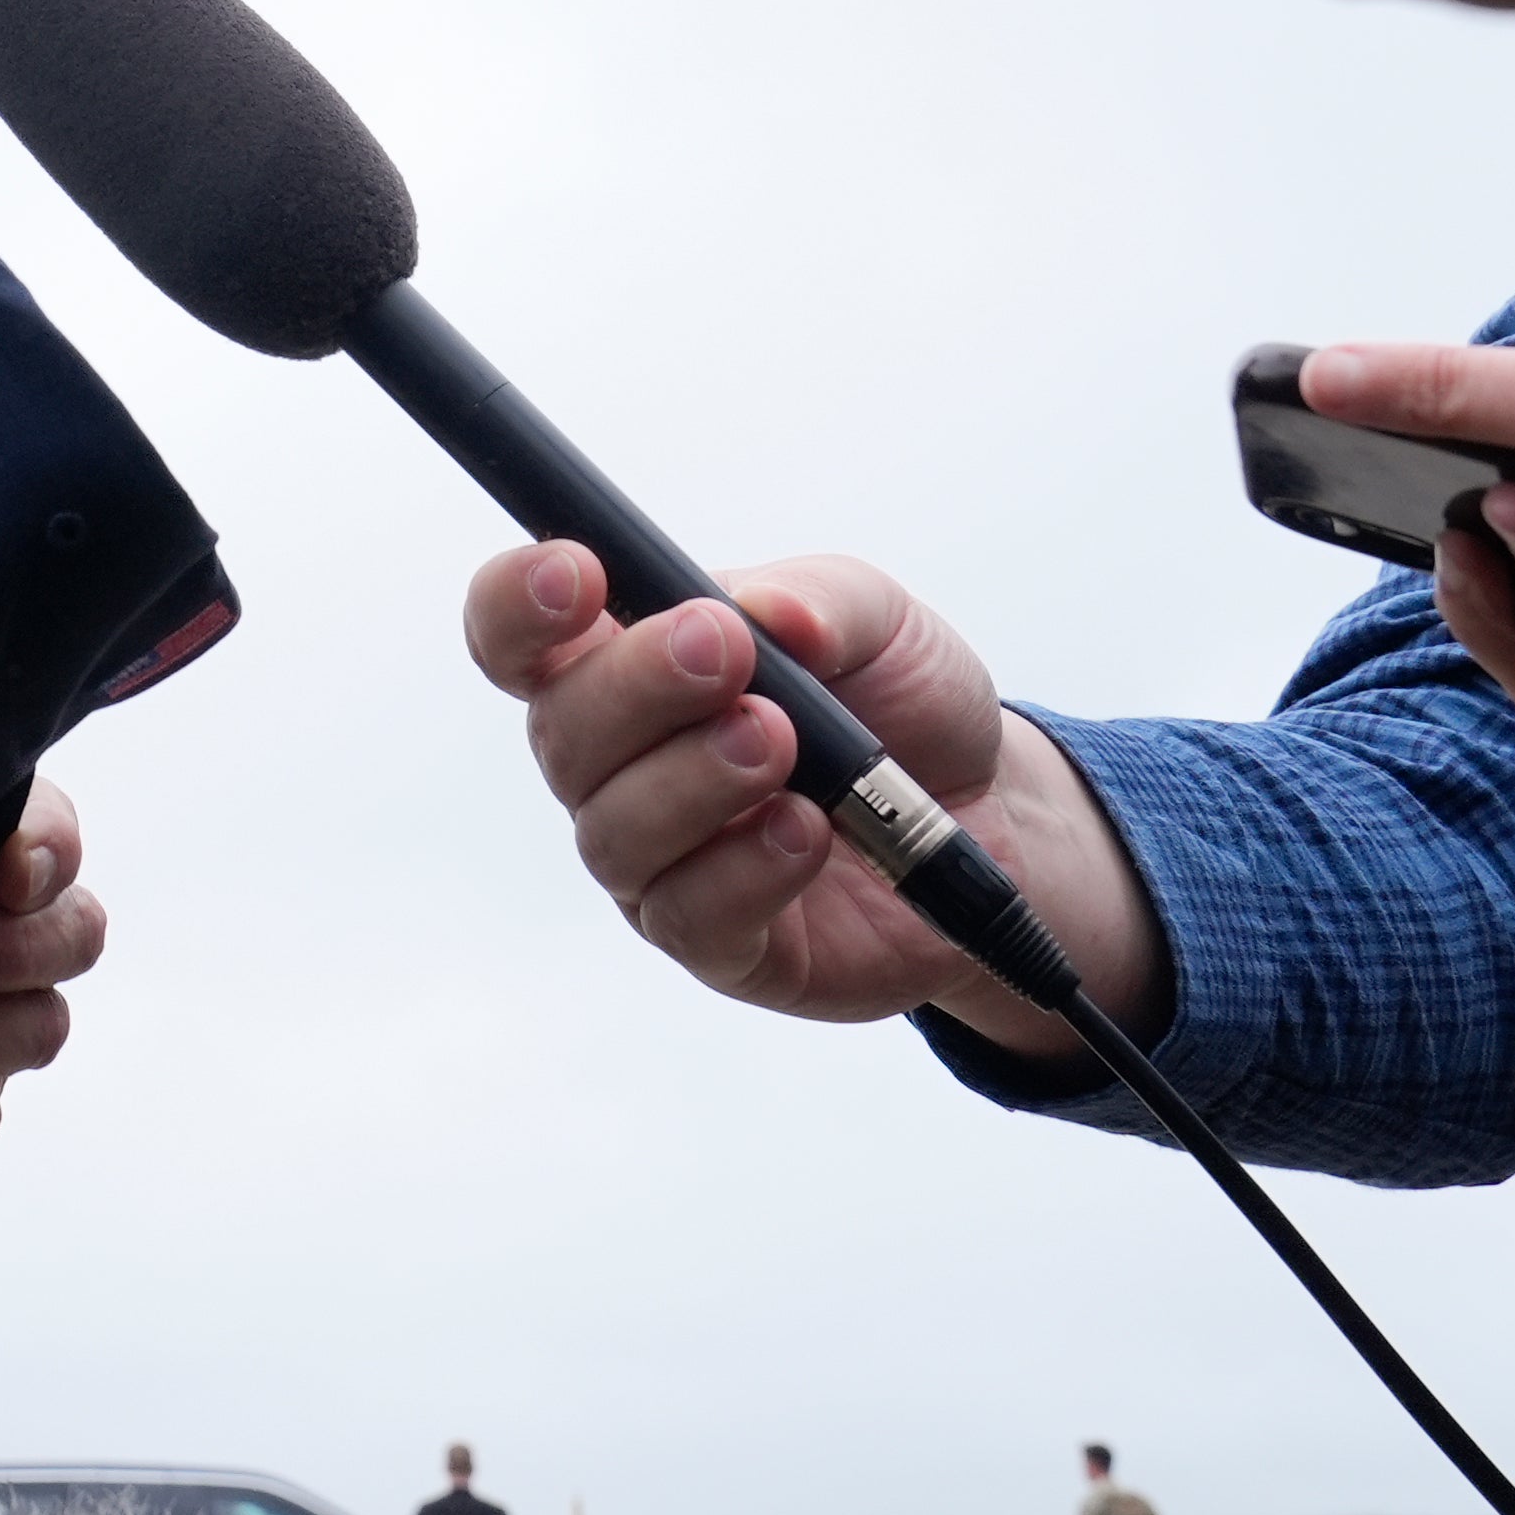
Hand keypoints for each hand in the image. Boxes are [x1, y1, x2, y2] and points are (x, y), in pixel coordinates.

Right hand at [471, 543, 1159, 1056]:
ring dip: (692, 778)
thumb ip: (821, 599)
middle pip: (560, 731)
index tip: (575, 571)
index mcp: (626, 665)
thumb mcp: (881, 621)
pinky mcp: (719, 943)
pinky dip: (747, 866)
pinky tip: (808, 830)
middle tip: (724, 652)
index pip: (520, 638)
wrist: (997, 816)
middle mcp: (621, 765)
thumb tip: (768, 613)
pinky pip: (690, 915)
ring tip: (781, 742)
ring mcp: (661, 860)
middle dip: (634, 685)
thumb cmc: (902, 704)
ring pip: (615, 831)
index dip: (517, 605)